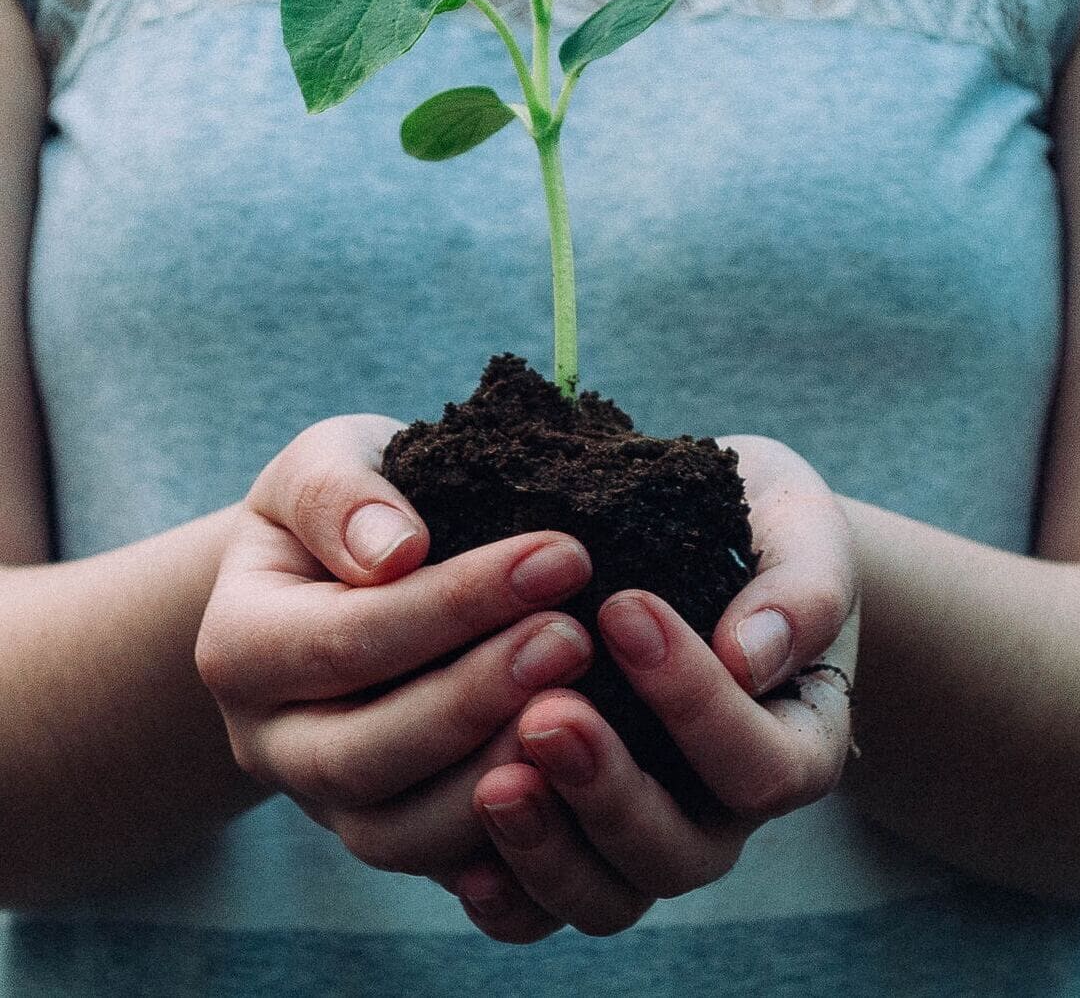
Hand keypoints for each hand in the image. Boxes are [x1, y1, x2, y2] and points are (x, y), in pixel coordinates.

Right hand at [195, 414, 594, 884]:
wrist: (339, 574)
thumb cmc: (345, 508)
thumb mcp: (324, 464)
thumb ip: (340, 495)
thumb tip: (395, 550)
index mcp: (241, 645)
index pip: (347, 639)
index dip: (457, 604)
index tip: (562, 554)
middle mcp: (270, 740)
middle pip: (364, 754)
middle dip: (478, 697)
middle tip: (575, 637)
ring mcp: (326, 802)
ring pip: (399, 834)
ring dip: (496, 776)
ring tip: (585, 708)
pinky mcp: (389, 832)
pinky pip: (442, 869)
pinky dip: (509, 846)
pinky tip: (578, 788)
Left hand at [456, 434, 858, 942]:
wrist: (699, 537)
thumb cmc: (758, 528)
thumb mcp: (799, 530)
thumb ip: (800, 589)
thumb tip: (749, 656)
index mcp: (796, 742)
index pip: (761, 764)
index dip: (695, 702)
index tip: (624, 608)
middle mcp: (723, 811)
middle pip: (680, 852)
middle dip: (609, 788)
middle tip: (546, 713)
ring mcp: (645, 835)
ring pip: (608, 897)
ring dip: (548, 849)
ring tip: (494, 785)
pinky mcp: (574, 841)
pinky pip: (543, 910)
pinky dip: (509, 896)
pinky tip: (466, 863)